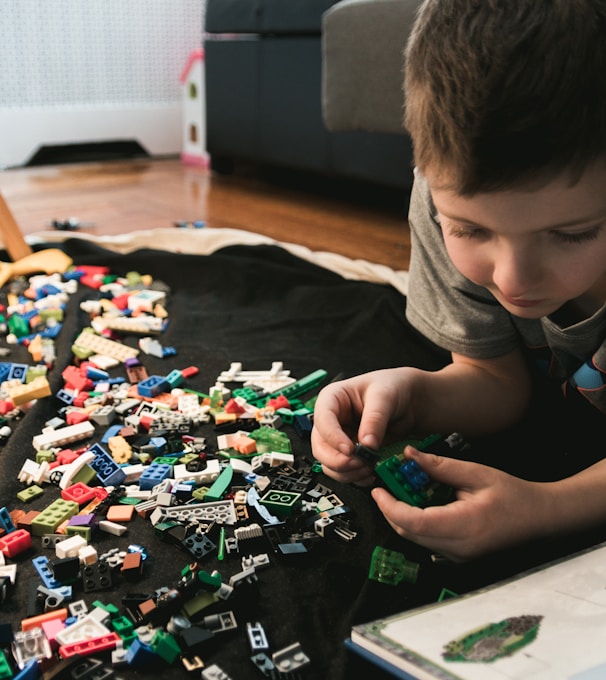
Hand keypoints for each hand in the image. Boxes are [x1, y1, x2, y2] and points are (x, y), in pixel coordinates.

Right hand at [311, 369, 417, 484]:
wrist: (408, 400)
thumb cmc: (392, 387)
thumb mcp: (384, 396)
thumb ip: (375, 419)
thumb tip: (367, 444)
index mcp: (332, 399)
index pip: (323, 420)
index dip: (333, 438)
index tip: (350, 449)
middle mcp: (332, 421)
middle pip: (320, 447)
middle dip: (339, 460)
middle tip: (360, 463)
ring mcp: (339, 439)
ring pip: (329, 464)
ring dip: (348, 472)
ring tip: (369, 468)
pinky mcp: (350, 453)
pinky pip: (344, 471)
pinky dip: (355, 477)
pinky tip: (370, 473)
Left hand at [372, 447, 547, 560]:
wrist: (539, 518)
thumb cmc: (512, 494)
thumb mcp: (476, 473)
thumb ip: (439, 466)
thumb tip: (408, 455)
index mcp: (464, 526)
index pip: (413, 522)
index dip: (389, 507)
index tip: (377, 490)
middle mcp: (458, 548)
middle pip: (409, 533)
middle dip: (391, 510)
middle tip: (385, 486)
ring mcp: (459, 556)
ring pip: (416, 539)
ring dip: (402, 516)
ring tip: (401, 491)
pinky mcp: (459, 556)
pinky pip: (427, 541)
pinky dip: (416, 523)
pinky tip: (419, 504)